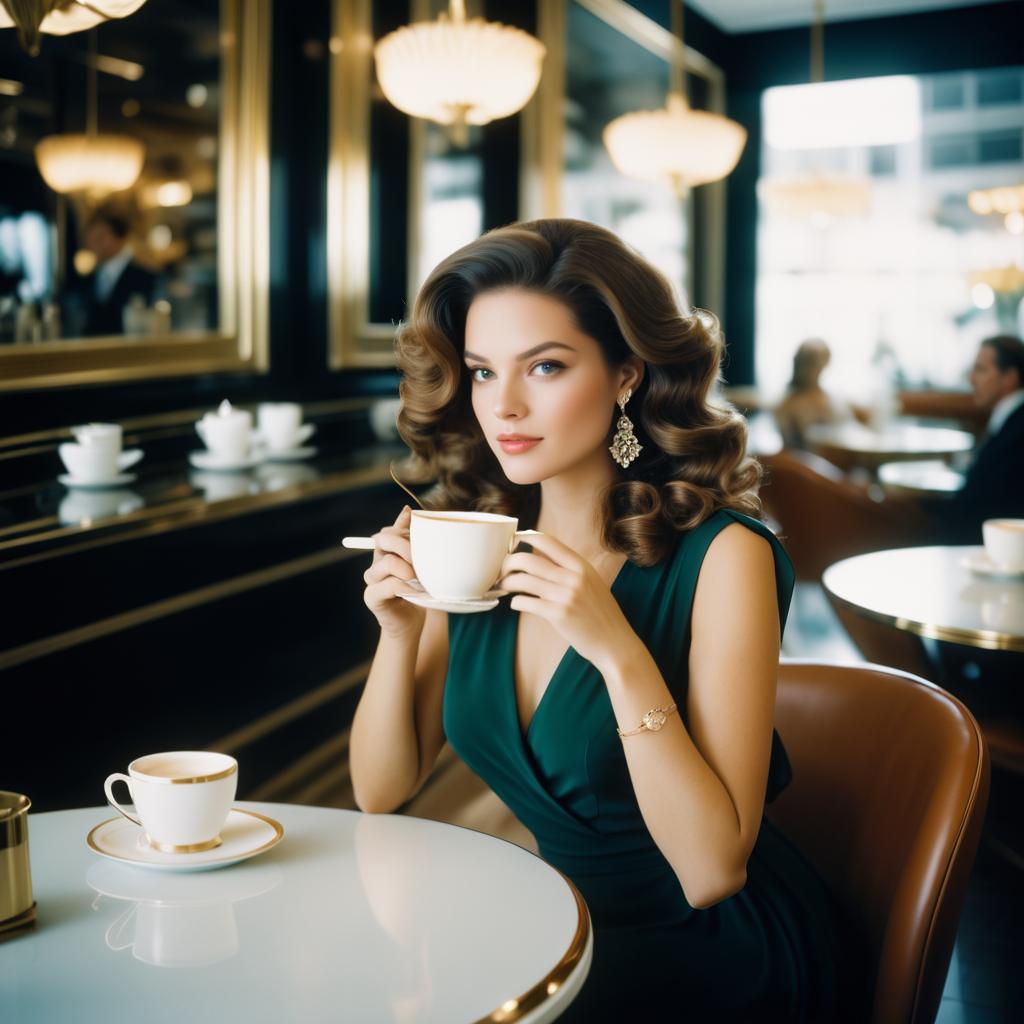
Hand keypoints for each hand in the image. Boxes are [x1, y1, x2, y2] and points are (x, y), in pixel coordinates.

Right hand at [362, 506, 424, 639]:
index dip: (404, 529)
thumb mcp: (420, 566)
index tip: (420, 535)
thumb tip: (408, 511)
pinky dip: (409, 587)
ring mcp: (372, 580)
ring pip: (387, 562)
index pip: (388, 531)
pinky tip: (421, 592)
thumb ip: (414, 543)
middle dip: (406, 545)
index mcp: (385, 553)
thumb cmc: (417, 594)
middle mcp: (376, 563)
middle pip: (383, 540)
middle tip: (423, 559)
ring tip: (423, 580)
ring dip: (410, 569)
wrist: (410, 625)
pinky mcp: (372, 597)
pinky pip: (391, 585)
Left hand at [498, 532, 637, 673]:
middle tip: (501, 570)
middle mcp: (574, 577)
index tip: (512, 540)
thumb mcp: (592, 583)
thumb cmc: (601, 615)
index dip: (525, 537)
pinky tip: (516, 603)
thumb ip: (570, 570)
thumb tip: (540, 559)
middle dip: (508, 562)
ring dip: (507, 582)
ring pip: (523, 580)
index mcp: (581, 566)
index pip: (547, 541)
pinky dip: (516, 602)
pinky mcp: (558, 615)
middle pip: (528, 559)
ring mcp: (566, 596)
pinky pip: (526, 602)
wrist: (616, 643)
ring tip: (503, 586)